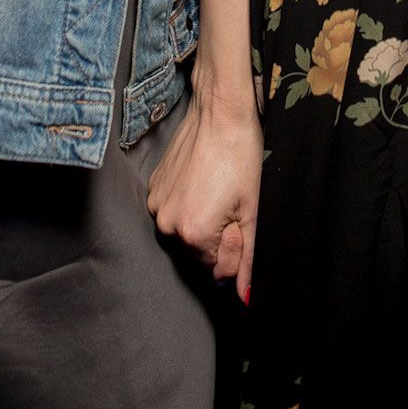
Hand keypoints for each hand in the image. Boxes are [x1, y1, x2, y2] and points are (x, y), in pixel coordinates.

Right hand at [147, 92, 262, 300]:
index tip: (240, 218)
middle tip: (231, 200)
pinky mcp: (154, 186)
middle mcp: (167, 223)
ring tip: (218, 187)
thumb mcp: (253, 211)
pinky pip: (174, 209)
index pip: (217, 268)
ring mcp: (156, 203)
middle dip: (218, 234)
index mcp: (194, 234)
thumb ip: (249, 259)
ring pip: (185, 229)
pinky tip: (204, 178)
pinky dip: (189, 201)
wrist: (220, 111)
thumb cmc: (242, 156)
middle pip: (199, 250)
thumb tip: (245, 297)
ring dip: (202, 218)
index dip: (235, 246)